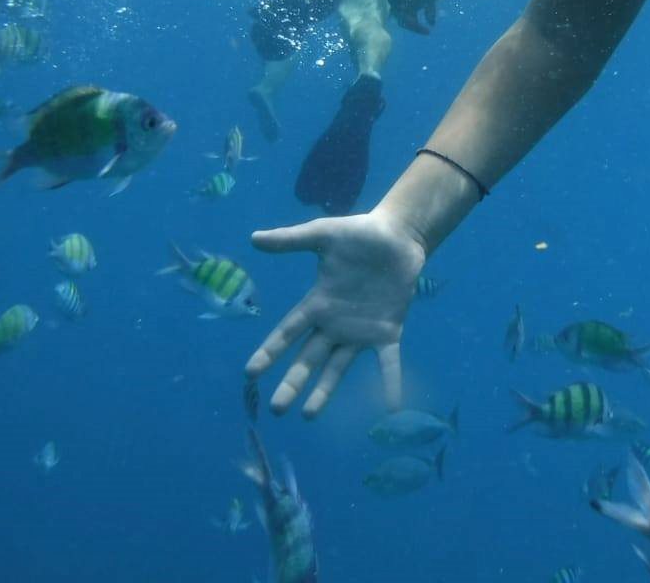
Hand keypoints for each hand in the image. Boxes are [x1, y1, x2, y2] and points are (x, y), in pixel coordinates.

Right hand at [244, 210, 425, 417]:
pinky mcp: (388, 332)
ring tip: (308, 416)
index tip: (251, 374)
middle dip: (293, 383)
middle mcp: (335, 324)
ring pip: (338, 368)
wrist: (398, 235)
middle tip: (278, 410)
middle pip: (309, 359)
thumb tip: (253, 238)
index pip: (288, 332)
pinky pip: (388, 363)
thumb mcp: (322, 234)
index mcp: (318, 303)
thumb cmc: (358, 234)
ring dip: (324, 392)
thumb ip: (290, 240)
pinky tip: (391, 406)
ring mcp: (361, 332)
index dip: (270, 352)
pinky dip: (390, 383)